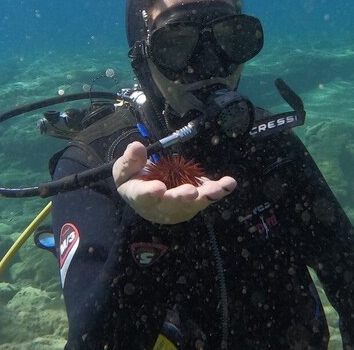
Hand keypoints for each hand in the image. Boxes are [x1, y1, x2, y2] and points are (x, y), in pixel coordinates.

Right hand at [113, 142, 236, 223]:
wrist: (146, 194)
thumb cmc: (133, 180)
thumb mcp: (124, 170)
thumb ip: (129, 161)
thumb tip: (137, 146)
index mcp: (139, 197)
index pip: (143, 197)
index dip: (149, 193)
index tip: (158, 188)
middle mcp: (161, 206)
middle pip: (172, 204)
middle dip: (182, 198)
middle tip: (191, 192)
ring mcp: (180, 206)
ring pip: (193, 203)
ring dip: (206, 196)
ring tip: (217, 189)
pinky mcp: (195, 202)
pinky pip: (207, 196)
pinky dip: (219, 190)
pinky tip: (229, 183)